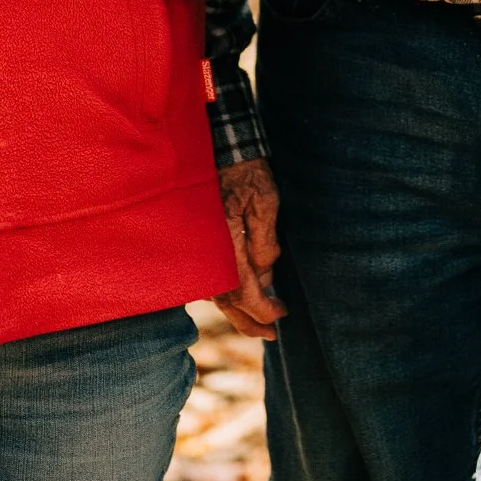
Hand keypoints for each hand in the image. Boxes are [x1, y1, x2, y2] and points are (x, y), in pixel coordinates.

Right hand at [213, 158, 285, 339]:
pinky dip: (225, 293)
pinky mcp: (200, 243)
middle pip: (226, 301)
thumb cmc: (245, 171)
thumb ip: (264, 241)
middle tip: (272, 334)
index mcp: (225, 244)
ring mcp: (200, 248)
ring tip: (259, 320)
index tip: (281, 316)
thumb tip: (265, 273)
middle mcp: (208, 252)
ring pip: (216, 293)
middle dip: (249, 321)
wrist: (217, 146)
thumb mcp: (264, 202)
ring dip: (238, 310)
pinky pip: (210, 278)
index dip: (263, 310)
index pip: (244, 291)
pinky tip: (239, 296)